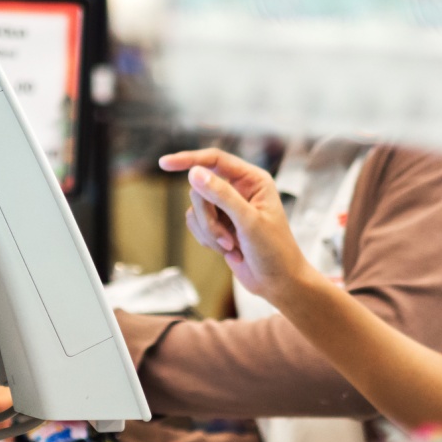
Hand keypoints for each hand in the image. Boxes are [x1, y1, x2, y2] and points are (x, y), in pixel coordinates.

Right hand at [159, 149, 310, 304]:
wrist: (278, 282)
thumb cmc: (275, 251)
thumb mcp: (249, 221)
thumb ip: (221, 195)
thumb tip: (194, 173)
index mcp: (252, 179)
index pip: (215, 159)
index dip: (189, 159)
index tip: (164, 164)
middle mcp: (239, 189)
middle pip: (200, 189)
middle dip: (209, 219)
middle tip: (228, 239)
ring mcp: (227, 208)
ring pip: (196, 209)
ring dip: (210, 233)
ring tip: (233, 248)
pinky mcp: (219, 225)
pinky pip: (196, 224)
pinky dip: (208, 241)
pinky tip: (230, 252)